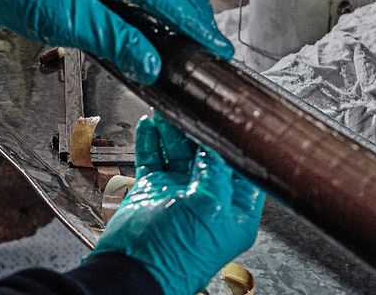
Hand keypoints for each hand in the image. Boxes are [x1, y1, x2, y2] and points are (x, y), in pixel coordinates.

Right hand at [91, 115, 264, 294]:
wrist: (133, 269)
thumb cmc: (176, 255)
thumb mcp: (209, 207)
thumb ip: (215, 172)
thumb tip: (215, 146)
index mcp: (233, 211)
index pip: (242, 168)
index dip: (235, 143)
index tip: (230, 119)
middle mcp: (208, 200)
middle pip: (208, 154)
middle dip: (200, 130)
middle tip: (194, 106)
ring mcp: (178, 193)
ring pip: (179, 151)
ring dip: (173, 130)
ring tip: (169, 109)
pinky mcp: (153, 190)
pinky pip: (153, 158)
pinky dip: (151, 140)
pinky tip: (150, 125)